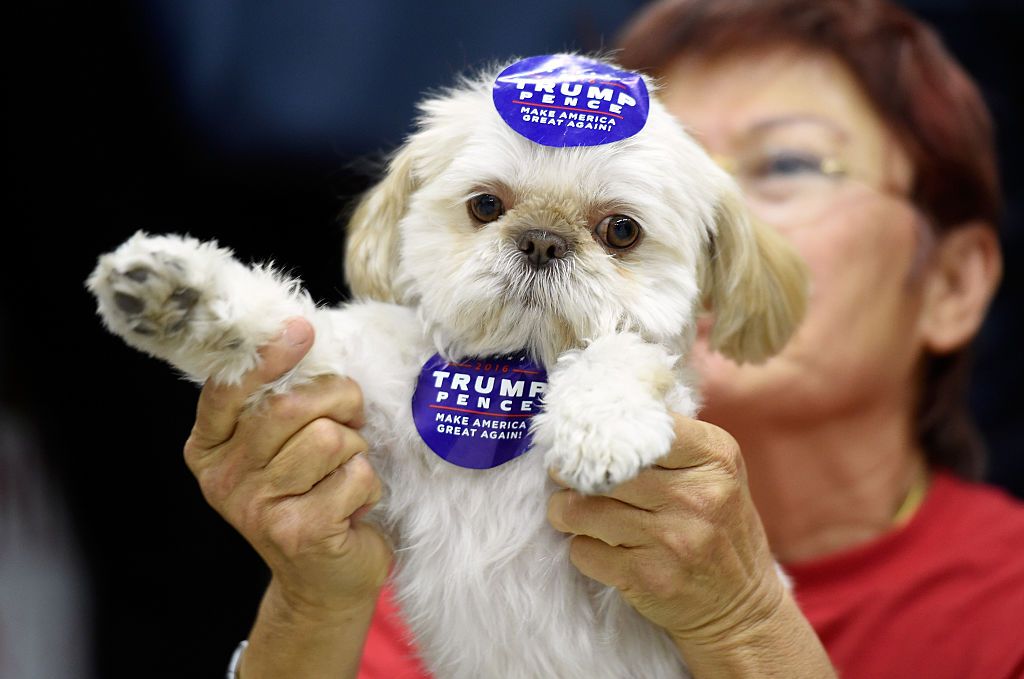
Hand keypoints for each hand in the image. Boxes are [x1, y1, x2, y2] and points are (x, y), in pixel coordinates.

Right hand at [183, 317, 390, 615]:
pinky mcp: (300, 532)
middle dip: (338, 402)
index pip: (227, 391)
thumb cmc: (308, 495)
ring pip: (329, 438)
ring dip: (354, 449)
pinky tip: (351, 506)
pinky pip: (355, 475)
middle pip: (290, 406)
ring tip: (343, 474)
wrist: (323, 579)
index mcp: (210, 448)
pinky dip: (367, 484)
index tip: (301, 331)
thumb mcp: (279, 447)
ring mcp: (259, 509)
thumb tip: (303, 338)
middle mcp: (226, 479)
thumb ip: (279, 401)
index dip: (267, 357)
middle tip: (349, 421)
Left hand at [547, 414, 783, 645]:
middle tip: (563, 474)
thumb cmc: (719, 527)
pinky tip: (598, 546)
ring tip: (570, 509)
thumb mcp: (716, 473)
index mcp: (714, 457)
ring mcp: (671, 538)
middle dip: (568, 472)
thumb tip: (606, 412)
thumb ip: (672, 441)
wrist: (742, 608)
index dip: (603, 431)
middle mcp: (695, 495)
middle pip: (601, 468)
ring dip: (564, 510)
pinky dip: (581, 548)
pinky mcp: (646, 577)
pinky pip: (582, 551)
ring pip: (579, 509)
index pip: (642, 425)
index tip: (586, 438)